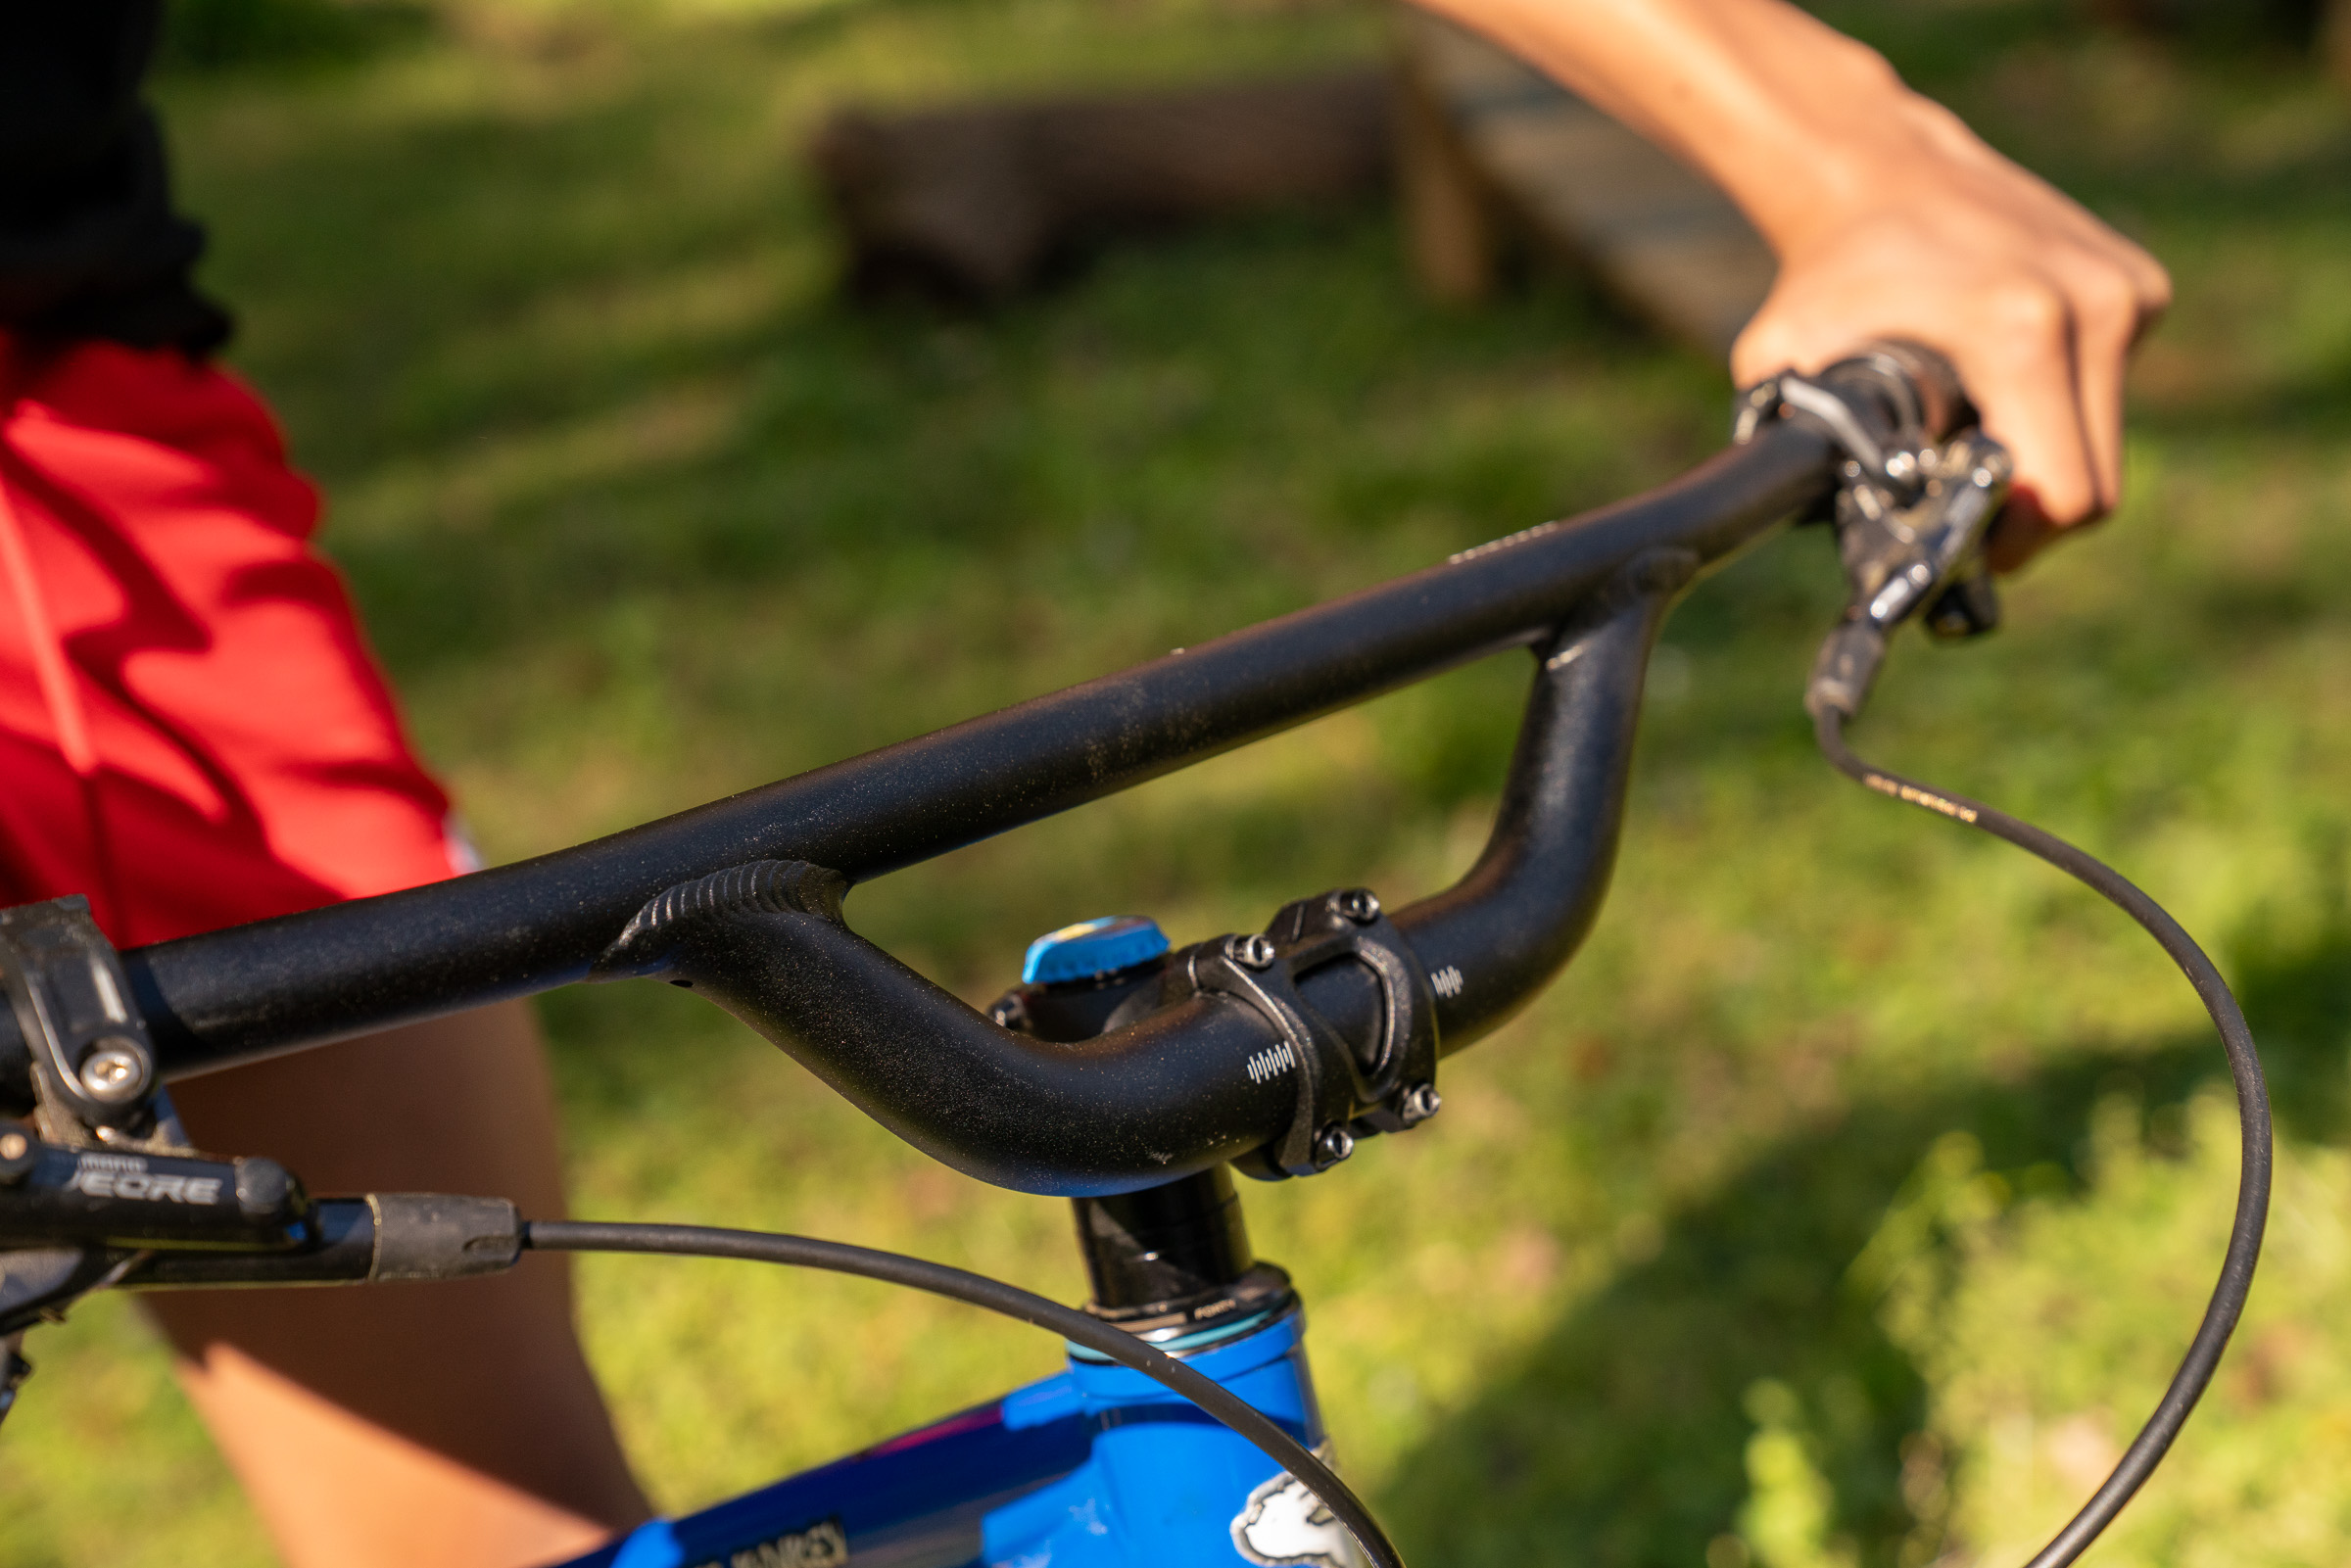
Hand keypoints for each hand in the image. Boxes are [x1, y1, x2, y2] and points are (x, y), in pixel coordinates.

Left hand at [1729, 96, 2168, 568]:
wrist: (1882, 170)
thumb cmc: (1827, 273)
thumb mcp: (1781, 360)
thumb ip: (1792, 446)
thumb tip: (1790, 527)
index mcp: (2022, 330)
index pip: (2063, 491)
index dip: (2017, 541)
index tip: (1971, 550)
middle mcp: (2095, 305)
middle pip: (2097, 482)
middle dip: (2032, 518)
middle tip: (1970, 517)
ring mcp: (2127, 289)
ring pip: (2105, 437)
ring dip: (2048, 458)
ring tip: (1978, 438)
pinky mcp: (2138, 282)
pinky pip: (2109, 385)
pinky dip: (2062, 405)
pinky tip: (2003, 379)